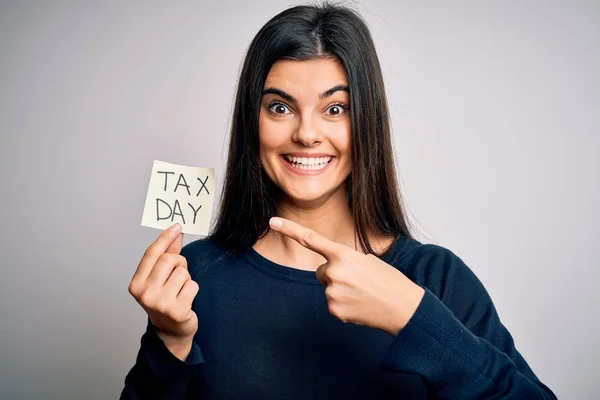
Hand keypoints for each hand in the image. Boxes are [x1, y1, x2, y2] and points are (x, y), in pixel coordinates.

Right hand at [128, 223, 198, 358]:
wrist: (171, 331)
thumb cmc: (165, 300)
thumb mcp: (160, 278)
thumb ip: (167, 255)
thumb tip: (175, 232)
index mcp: (136, 284)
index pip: (151, 254)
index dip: (165, 238)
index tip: (177, 226)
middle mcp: (145, 294)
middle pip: (169, 260)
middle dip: (179, 262)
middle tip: (179, 273)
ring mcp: (160, 303)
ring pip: (183, 272)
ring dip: (186, 278)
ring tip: (180, 290)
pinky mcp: (177, 310)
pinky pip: (192, 285)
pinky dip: (193, 289)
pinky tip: (186, 299)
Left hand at [269, 217, 424, 335]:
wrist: (404, 307)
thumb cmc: (388, 280)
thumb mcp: (366, 260)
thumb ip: (343, 260)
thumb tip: (329, 271)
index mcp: (343, 254)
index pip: (310, 239)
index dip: (290, 229)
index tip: (272, 221)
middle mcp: (334, 271)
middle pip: (322, 271)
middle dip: (335, 275)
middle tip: (359, 281)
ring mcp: (332, 292)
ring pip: (328, 288)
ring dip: (341, 290)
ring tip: (363, 293)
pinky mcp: (334, 310)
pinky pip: (333, 304)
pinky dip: (345, 305)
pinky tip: (360, 305)